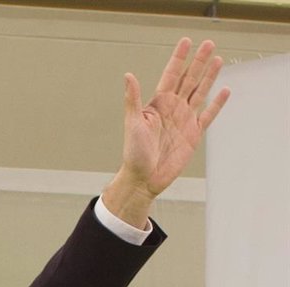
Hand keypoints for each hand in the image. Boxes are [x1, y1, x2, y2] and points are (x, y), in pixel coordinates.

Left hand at [115, 38, 227, 206]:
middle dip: (199, 62)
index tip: (186, 42)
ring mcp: (184, 120)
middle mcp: (172, 109)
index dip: (179, 58)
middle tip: (209, 44)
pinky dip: (217, 104)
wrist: (144, 178)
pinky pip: (208, 115)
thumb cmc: (134, 153)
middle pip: (189, 79)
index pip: (171, 75)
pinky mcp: (193, 134)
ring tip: (218, 59)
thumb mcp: (132, 124)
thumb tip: (128, 75)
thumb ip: (133, 99)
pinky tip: (224, 91)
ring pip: (200, 92)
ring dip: (209, 76)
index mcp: (158, 104)